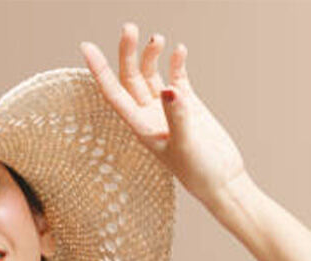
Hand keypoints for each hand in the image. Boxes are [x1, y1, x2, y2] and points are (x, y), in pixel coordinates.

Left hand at [79, 22, 247, 208]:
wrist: (223, 182)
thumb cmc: (200, 173)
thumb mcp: (186, 145)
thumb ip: (177, 116)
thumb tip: (169, 89)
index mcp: (140, 127)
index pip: (113, 94)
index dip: (99, 71)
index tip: (87, 47)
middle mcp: (149, 115)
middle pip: (130, 78)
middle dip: (127, 53)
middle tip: (130, 28)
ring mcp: (168, 109)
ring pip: (151, 75)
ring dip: (150, 55)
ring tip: (157, 39)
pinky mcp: (188, 105)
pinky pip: (177, 77)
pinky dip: (176, 63)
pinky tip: (179, 50)